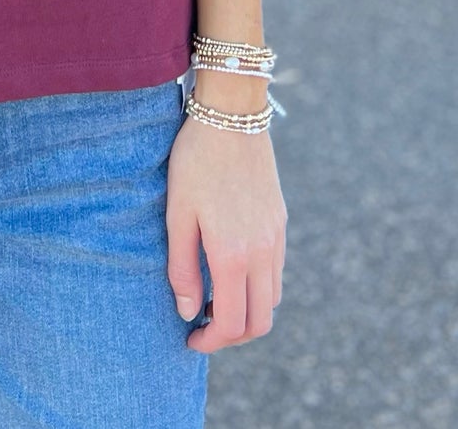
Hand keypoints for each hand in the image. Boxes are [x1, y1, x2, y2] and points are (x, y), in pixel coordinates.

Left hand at [166, 117, 285, 352]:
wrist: (231, 116)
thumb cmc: (195, 161)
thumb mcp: (177, 213)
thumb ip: (182, 267)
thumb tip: (189, 312)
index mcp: (233, 254)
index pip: (232, 322)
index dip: (211, 342)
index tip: (190, 339)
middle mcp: (262, 252)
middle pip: (261, 321)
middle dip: (233, 335)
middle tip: (204, 326)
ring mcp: (276, 238)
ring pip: (273, 299)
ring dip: (248, 311)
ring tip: (215, 298)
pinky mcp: (280, 222)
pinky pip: (276, 272)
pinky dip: (258, 287)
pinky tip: (231, 270)